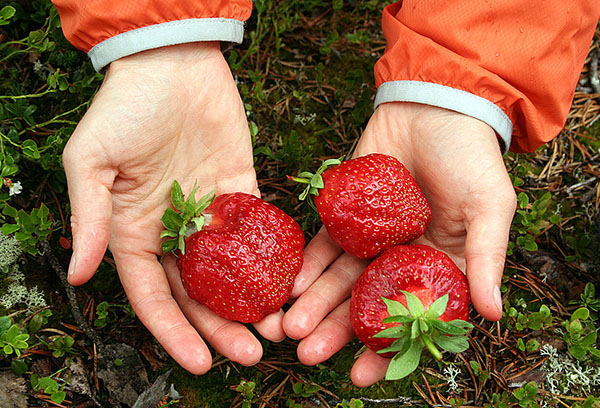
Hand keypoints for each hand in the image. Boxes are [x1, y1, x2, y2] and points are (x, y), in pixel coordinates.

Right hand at [63, 42, 284, 374]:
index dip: (173, 331)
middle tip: (250, 355)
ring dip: (251, 302)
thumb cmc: (124, 107)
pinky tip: (288, 285)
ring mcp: (210, 212)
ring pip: (232, 271)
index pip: (154, 295)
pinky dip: (272, 259)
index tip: (198, 363)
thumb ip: (89, 217)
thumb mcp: (91, 161)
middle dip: (221, 327)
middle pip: (198, 292)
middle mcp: (175, 229)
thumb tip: (79, 273)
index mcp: (134, 231)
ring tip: (275, 331)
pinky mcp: (242, 189)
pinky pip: (259, 231)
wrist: (173, 63)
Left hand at [283, 102, 516, 385]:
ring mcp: (370, 238)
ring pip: (338, 279)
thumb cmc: (471, 157)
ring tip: (289, 327)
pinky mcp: (345, 214)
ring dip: (314, 304)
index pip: (410, 318)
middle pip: (365, 304)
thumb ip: (487, 258)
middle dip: (336, 331)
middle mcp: (399, 259)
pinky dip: (307, 264)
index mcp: (437, 266)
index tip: (361, 375)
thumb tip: (492, 314)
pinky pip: (323, 244)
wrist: (434, 107)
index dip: (386, 348)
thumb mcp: (490, 207)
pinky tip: (289, 285)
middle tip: (306, 353)